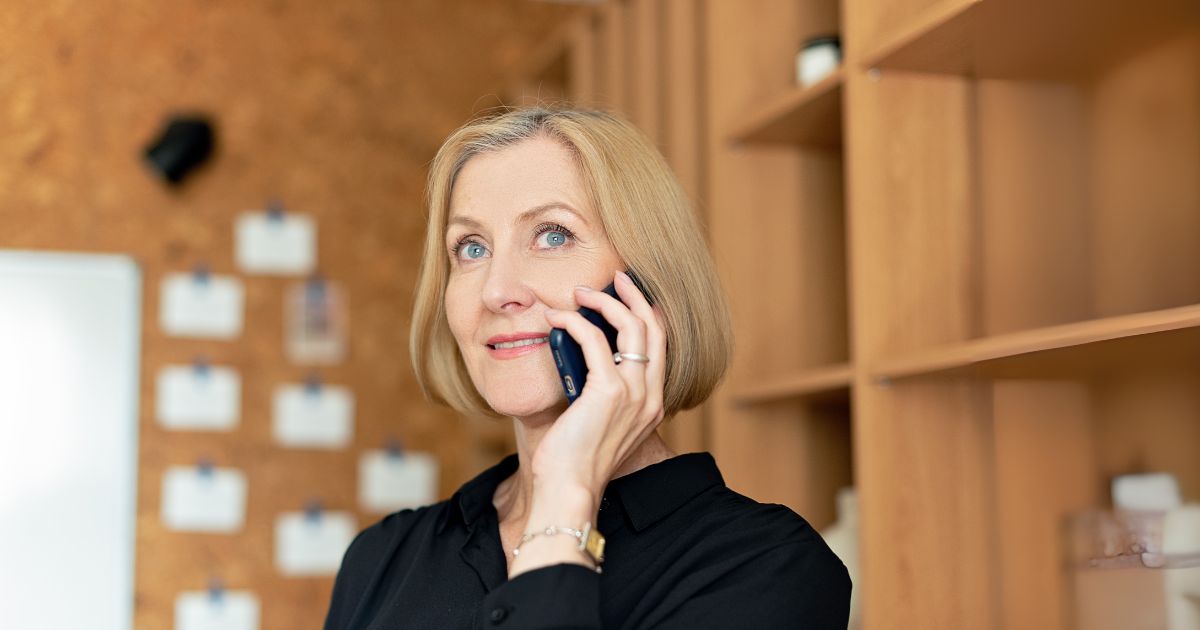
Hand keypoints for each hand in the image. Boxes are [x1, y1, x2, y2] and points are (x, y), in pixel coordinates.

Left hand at [533, 269, 667, 501]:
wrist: (570, 489)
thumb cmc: (574, 461)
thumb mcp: (597, 422)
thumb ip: (599, 393)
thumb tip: (578, 356)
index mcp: (652, 404)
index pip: (660, 346)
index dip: (648, 314)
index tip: (630, 296)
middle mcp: (650, 396)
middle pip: (654, 328)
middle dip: (635, 296)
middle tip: (615, 278)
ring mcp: (634, 393)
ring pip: (631, 327)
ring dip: (603, 302)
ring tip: (579, 293)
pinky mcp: (609, 391)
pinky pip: (595, 340)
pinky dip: (575, 322)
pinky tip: (558, 318)